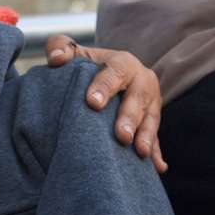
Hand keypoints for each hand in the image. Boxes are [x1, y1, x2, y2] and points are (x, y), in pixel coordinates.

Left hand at [45, 35, 167, 171]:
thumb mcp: (76, 54)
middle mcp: (141, 81)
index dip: (105, 86)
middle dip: (130, 117)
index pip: (115, 72)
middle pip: (138, 98)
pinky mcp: (153, 122)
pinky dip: (157, 152)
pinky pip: (157, 138)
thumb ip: (61, 47)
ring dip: (146, 136)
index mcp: (122, 63)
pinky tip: (158, 167)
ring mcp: (151, 103)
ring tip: (139, 152)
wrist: (110, 76)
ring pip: (151, 119)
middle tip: (121, 135)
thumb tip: (56, 58)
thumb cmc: (88, 66)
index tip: (92, 103)